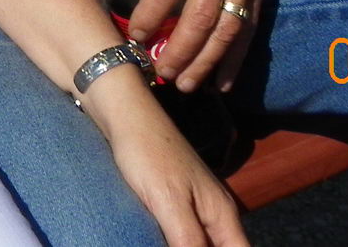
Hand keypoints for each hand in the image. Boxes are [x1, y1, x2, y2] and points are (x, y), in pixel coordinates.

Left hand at [85, 0, 267, 92]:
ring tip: (184, 84)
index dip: (151, 15)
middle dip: (179, 50)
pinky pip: (248, 29)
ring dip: (206, 61)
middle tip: (159, 72)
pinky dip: (235, 60)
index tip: (136, 37)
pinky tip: (221, 83)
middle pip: (201, 13)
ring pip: (227, 27)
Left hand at [96, 88, 250, 246]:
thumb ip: (189, 241)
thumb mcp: (168, 203)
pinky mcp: (176, 202)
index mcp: (222, 216)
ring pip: (205, 243)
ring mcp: (197, 207)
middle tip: (169, 245)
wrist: (126, 114)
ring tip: (162, 242)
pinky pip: (188, 236)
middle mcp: (215, 214)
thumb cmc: (148, 154)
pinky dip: (180, 242)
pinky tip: (160, 241)